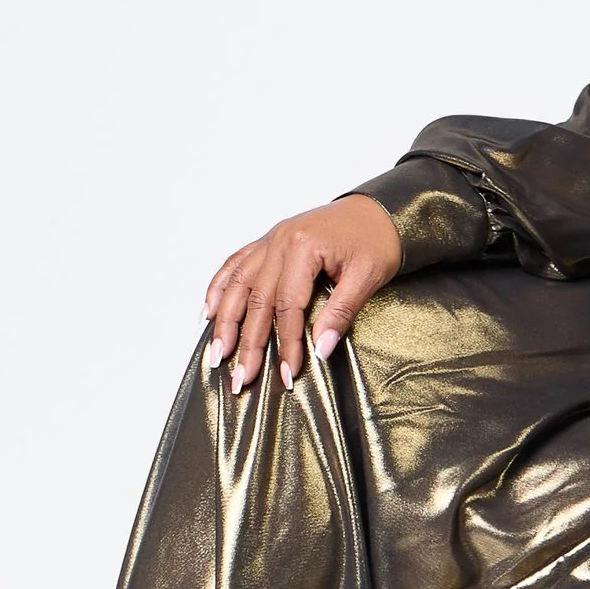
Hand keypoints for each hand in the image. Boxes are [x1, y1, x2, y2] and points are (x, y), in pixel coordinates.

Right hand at [202, 196, 403, 395]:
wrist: (380, 210)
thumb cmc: (377, 240)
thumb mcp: (368, 277)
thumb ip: (341, 313)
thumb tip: (320, 350)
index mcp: (304, 246)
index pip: (287, 306)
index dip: (285, 343)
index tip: (286, 373)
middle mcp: (280, 240)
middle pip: (256, 300)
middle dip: (247, 343)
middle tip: (241, 378)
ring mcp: (271, 239)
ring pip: (238, 284)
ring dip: (224, 322)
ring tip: (217, 354)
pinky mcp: (270, 241)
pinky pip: (236, 264)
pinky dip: (219, 288)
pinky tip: (209, 311)